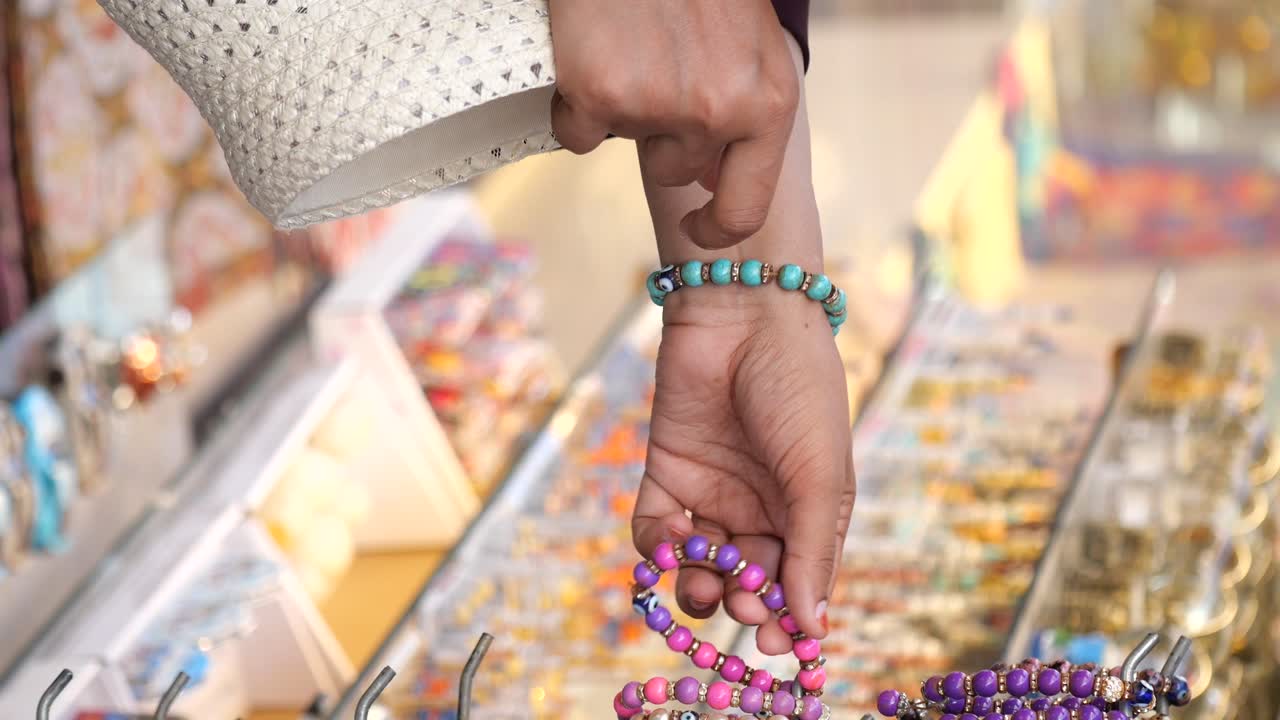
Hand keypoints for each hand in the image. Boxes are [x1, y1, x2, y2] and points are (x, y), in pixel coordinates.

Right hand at [547, 0, 798, 249]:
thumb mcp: (750, 41)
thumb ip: (746, 108)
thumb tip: (715, 180)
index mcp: (768, 101)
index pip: (746, 206)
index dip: (717, 227)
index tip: (698, 227)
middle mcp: (717, 112)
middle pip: (675, 170)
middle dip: (662, 130)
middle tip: (659, 63)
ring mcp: (656, 107)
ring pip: (628, 146)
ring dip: (623, 109)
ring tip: (631, 45)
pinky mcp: (597, 96)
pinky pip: (578, 135)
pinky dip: (575, 104)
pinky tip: (591, 54)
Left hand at [632, 290, 855, 647]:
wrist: (742, 315)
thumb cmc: (798, 391)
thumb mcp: (820, 475)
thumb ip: (813, 551)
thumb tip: (813, 628)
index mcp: (807, 509)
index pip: (798, 581)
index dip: (788, 617)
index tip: (778, 644)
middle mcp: (759, 507)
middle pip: (748, 579)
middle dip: (744, 601)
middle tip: (740, 604)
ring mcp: (711, 491)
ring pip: (699, 564)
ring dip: (699, 585)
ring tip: (703, 584)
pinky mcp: (666, 473)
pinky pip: (655, 530)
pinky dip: (656, 548)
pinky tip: (668, 545)